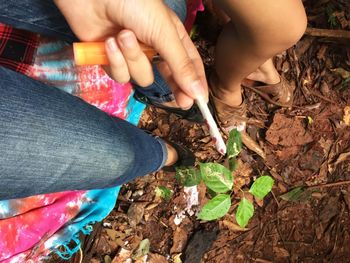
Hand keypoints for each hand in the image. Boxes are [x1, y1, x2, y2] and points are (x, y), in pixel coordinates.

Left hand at [54, 0, 207, 107]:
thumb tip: (197, 91)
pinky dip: (114, 60)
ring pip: (141, 77)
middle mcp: (154, 48)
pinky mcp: (112, 60)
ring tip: (123, 36)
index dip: (195, 82)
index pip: (189, 64)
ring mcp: (132, 55)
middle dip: (174, 86)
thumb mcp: (163, 33)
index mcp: (171, 37)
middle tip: (181, 101)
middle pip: (168, 76)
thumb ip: (180, 65)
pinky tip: (108, 42)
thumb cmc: (134, 3)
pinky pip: (120, 75)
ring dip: (132, 59)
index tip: (200, 101)